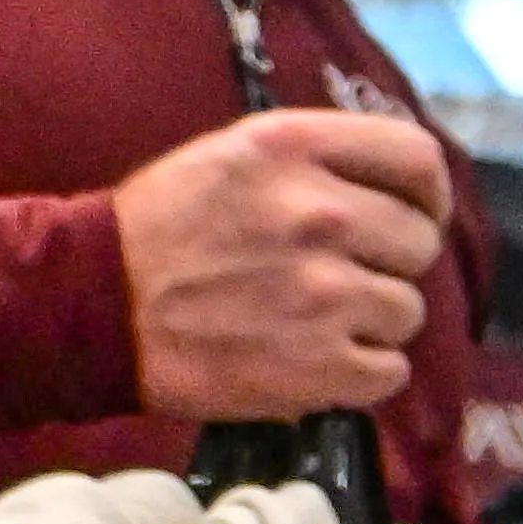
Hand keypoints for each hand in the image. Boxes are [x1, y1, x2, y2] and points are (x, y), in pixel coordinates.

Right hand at [117, 109, 454, 420]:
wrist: (95, 307)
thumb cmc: (163, 226)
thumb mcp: (236, 155)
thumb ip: (319, 159)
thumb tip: (399, 185)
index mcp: (295, 150)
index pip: (419, 161)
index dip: (426, 192)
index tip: (413, 212)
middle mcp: (320, 214)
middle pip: (420, 241)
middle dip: (388, 261)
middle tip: (341, 273)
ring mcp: (324, 293)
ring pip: (408, 310)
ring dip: (372, 319)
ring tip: (315, 319)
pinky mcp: (319, 366)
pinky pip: (390, 371)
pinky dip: (363, 373)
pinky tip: (318, 359)